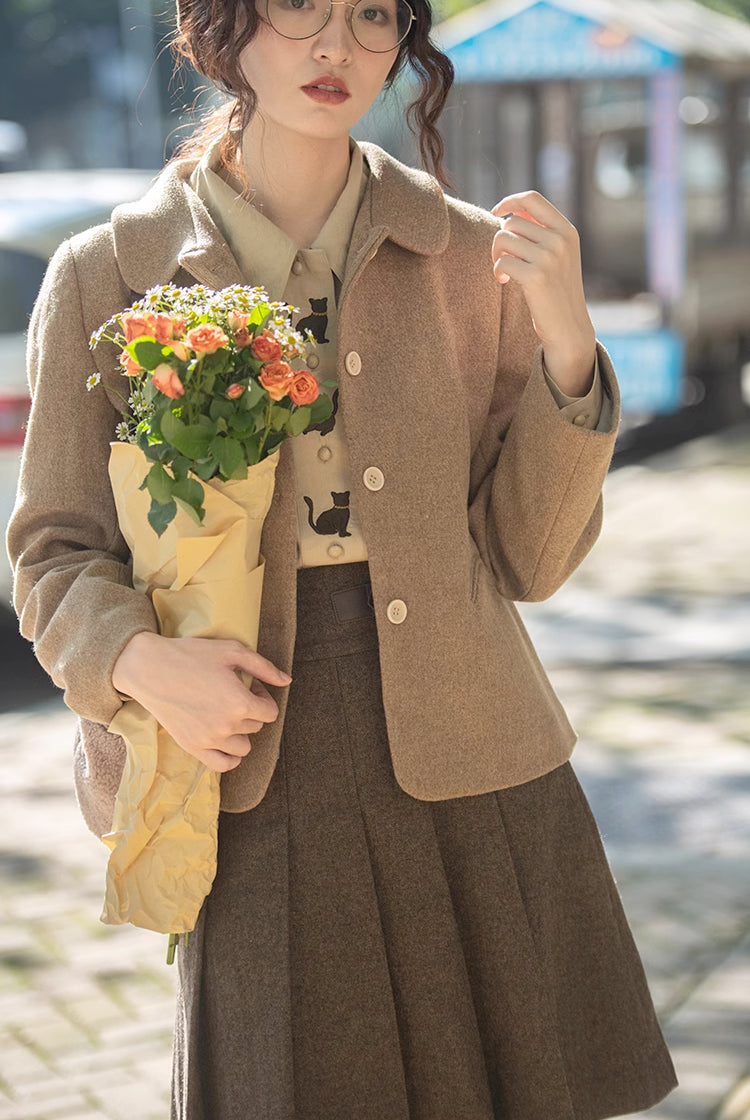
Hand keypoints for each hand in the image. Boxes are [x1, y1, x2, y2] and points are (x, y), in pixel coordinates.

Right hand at [112, 632, 291, 772]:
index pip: (270, 712)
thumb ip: (264, 667)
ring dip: (241, 732)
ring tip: (226, 713)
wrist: (149, 668)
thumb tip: (287, 681)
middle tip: (233, 692)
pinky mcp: (192, 747)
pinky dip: (230, 757)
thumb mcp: (232, 651)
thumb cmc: (191, 655)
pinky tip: (224, 739)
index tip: (249, 685)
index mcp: (240, 703)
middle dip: (251, 710)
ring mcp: (209, 740)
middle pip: (256, 727)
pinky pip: (223, 765)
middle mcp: (227, 726)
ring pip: (243, 747)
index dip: (263, 696)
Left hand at [491, 191, 595, 395]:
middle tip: (503, 258)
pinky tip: (505, 280)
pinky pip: (501, 261)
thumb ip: (540, 232)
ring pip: (503, 239)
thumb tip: (509, 211)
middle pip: (512, 222)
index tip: (496, 212)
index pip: (532, 198)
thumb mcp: (558, 255)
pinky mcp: (536, 277)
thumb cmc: (557, 290)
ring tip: (505, 271)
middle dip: (501, 240)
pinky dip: (497, 271)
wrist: (569, 326)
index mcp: (567, 230)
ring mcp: (549, 258)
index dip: (509, 201)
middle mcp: (560, 240)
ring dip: (497, 255)